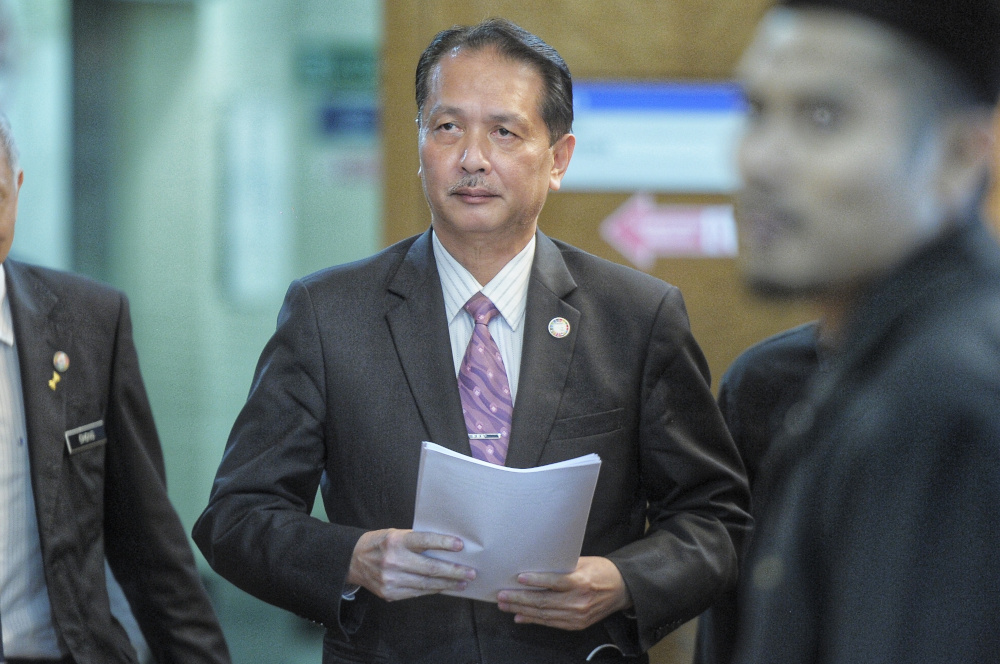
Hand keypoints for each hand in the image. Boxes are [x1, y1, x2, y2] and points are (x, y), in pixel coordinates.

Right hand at [347, 528, 475, 600]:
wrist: (353, 561)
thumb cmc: (380, 543)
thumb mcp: (396, 534)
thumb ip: (416, 540)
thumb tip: (446, 547)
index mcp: (395, 541)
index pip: (424, 540)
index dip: (443, 543)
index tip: (460, 546)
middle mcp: (393, 560)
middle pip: (430, 568)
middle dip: (453, 571)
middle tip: (471, 573)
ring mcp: (391, 580)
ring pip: (426, 584)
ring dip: (447, 584)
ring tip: (463, 582)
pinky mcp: (390, 593)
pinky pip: (417, 592)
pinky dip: (433, 590)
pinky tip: (445, 587)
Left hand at [496, 557, 631, 630]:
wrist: (622, 590)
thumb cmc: (601, 571)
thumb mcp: (583, 562)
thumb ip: (561, 568)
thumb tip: (536, 569)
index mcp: (581, 582)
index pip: (555, 582)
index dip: (536, 581)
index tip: (519, 578)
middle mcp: (578, 601)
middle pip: (544, 601)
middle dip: (520, 599)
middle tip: (502, 595)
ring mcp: (577, 616)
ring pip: (544, 614)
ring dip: (522, 610)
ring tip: (505, 605)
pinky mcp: (576, 625)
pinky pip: (550, 623)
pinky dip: (533, 620)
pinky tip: (520, 616)